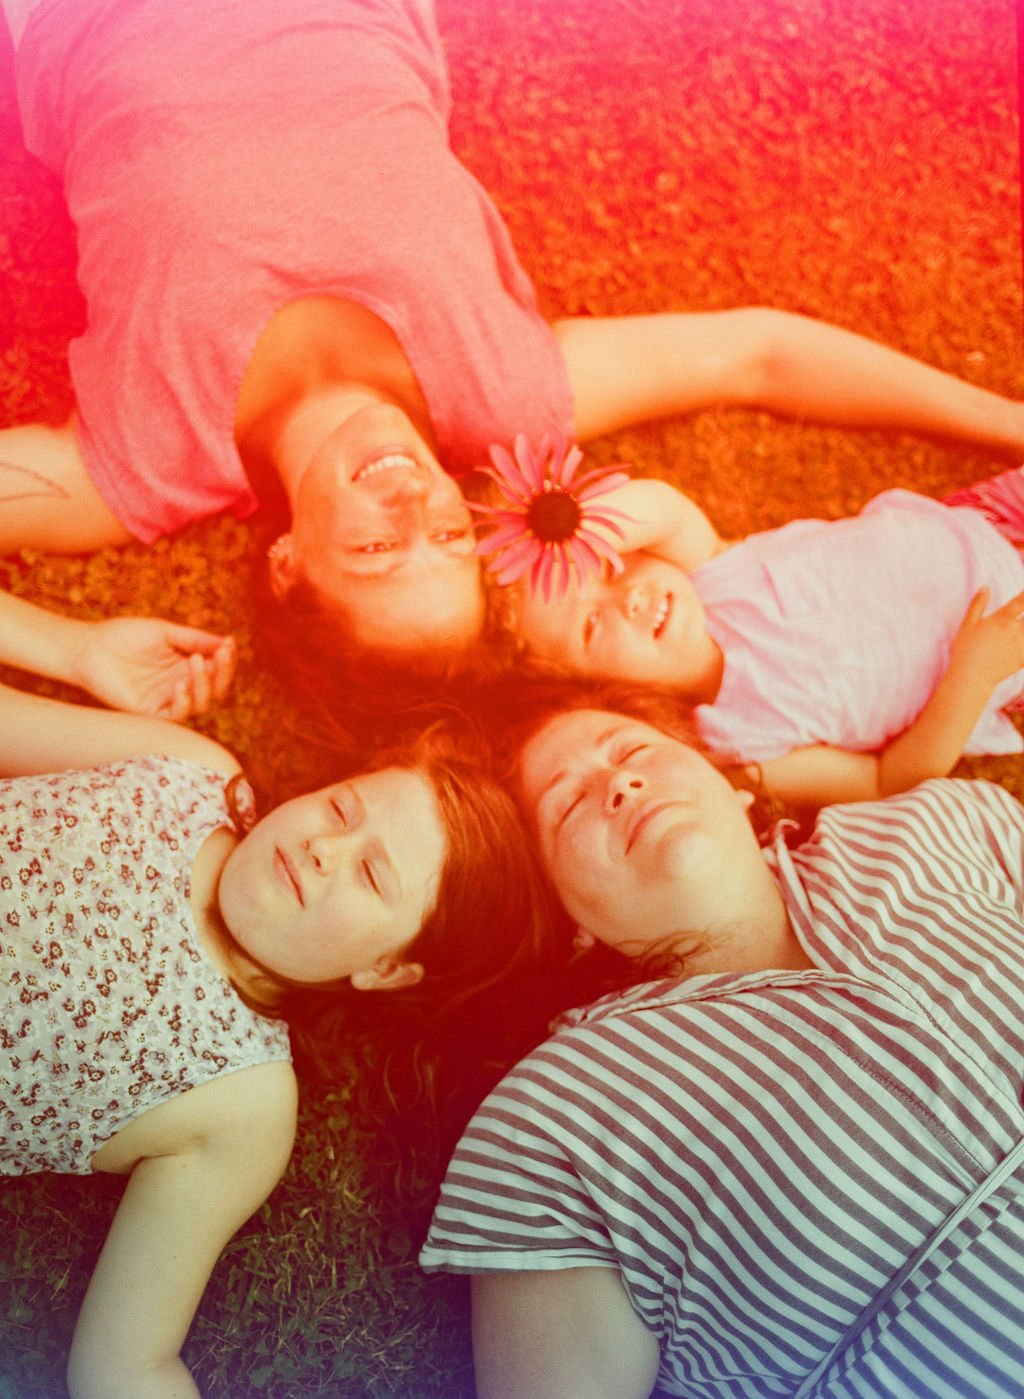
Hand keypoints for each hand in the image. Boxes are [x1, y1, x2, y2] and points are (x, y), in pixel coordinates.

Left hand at [70, 617, 235, 719]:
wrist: (90, 647)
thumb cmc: (124, 636)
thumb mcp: (165, 632)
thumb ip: (195, 639)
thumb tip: (227, 642)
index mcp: (186, 667)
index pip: (217, 669)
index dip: (227, 660)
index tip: (229, 644)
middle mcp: (181, 685)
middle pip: (215, 690)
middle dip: (222, 673)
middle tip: (220, 656)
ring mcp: (167, 700)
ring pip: (201, 705)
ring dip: (205, 685)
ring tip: (195, 662)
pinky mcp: (150, 713)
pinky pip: (176, 716)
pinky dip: (184, 702)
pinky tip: (180, 685)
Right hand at [948, 587, 1023, 690]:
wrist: (971, 677)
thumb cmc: (966, 649)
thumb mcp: (967, 624)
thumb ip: (977, 604)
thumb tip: (985, 587)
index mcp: (1002, 620)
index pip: (1022, 602)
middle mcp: (1015, 631)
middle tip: (1023, 618)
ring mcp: (1021, 645)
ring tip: (1023, 630)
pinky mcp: (1023, 659)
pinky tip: (1023, 643)